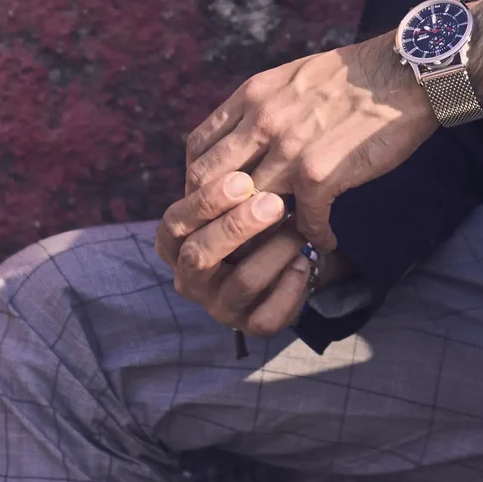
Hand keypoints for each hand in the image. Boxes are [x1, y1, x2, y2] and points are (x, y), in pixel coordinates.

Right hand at [154, 173, 352, 337]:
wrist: (292, 247)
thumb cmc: (258, 205)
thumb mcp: (240, 189)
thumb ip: (232, 178)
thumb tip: (243, 156)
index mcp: (176, 240)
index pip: (176, 221)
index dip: (204, 203)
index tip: (242, 179)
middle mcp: (189, 276)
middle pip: (200, 254)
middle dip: (236, 228)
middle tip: (272, 203)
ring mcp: (218, 304)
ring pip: (240, 284)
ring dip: (272, 255)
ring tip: (298, 231)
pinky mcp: (249, 325)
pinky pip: (265, 318)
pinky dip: (288, 289)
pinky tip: (306, 263)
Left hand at [181, 34, 436, 253]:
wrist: (404, 73)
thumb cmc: (357, 75)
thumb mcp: (294, 77)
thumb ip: (265, 105)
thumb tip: (248, 134)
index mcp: (253, 95)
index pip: (199, 147)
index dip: (199, 180)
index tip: (216, 199)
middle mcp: (262, 121)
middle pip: (213, 183)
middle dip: (220, 214)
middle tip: (241, 233)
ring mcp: (288, 150)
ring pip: (253, 208)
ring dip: (267, 233)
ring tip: (282, 246)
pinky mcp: (319, 175)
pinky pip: (304, 223)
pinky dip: (316, 237)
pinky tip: (327, 239)